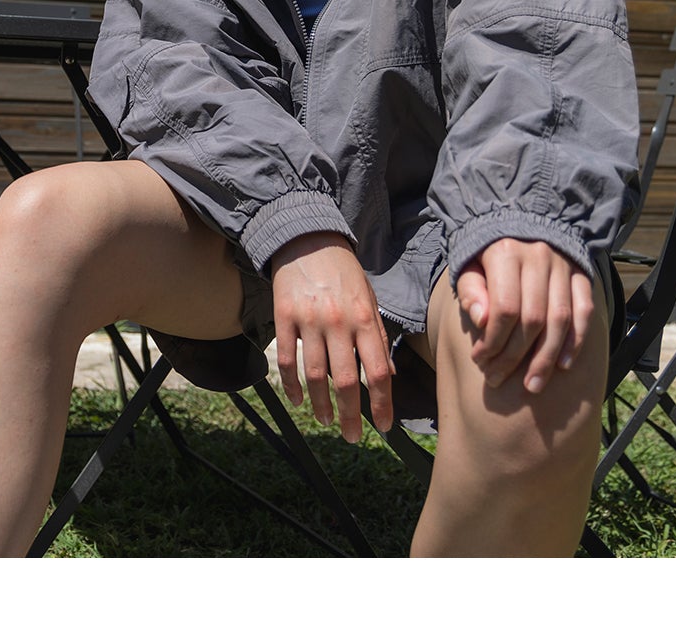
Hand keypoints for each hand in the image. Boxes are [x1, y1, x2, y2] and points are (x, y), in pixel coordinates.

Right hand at [270, 231, 390, 442]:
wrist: (308, 240)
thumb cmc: (345, 274)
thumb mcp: (370, 300)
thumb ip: (379, 338)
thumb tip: (391, 375)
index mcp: (366, 319)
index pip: (379, 370)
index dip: (383, 403)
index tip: (384, 427)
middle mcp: (339, 323)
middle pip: (347, 381)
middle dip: (352, 415)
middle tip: (352, 436)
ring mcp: (310, 322)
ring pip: (315, 377)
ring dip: (321, 405)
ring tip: (327, 420)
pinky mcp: (284, 319)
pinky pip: (289, 361)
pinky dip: (292, 386)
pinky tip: (298, 400)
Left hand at [455, 238, 594, 395]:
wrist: (521, 221)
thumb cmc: (488, 254)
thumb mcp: (469, 266)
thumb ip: (471, 292)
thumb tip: (482, 320)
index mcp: (507, 252)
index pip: (505, 309)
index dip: (492, 341)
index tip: (480, 360)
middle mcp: (539, 256)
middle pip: (533, 318)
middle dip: (515, 357)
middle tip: (498, 379)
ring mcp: (564, 265)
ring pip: (560, 319)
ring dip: (546, 358)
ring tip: (532, 385)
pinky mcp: (581, 273)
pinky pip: (585, 310)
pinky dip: (576, 340)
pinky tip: (563, 365)